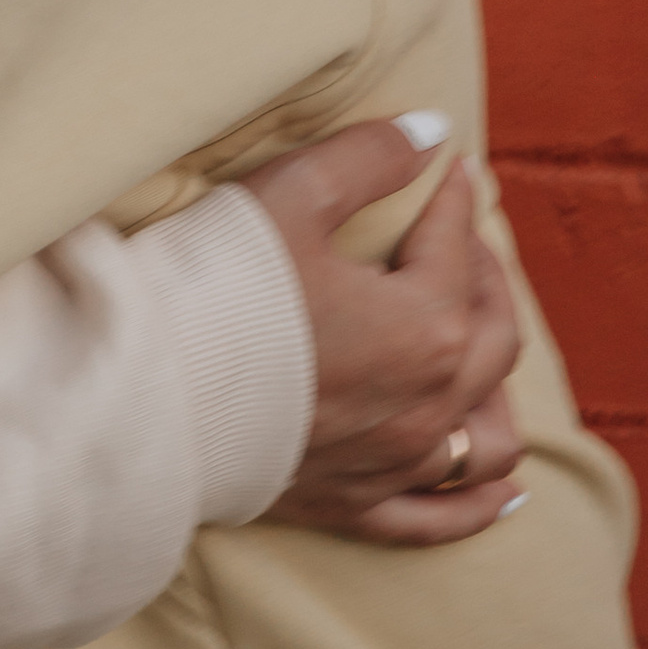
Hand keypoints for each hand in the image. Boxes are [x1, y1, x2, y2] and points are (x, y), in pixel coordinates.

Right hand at [244, 125, 524, 544]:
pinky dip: (481, 504)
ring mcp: (395, 462)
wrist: (141, 390)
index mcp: (425, 326)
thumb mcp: (291, 196)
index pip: (456, 248)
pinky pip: (441, 517)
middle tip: (460, 239)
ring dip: (498, 387)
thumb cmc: (215, 285)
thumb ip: (369, 158)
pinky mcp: (354, 504)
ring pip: (486, 436)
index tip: (446, 169)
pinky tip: (506, 493)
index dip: (452, 198)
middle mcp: (428, 403)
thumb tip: (431, 131)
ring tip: (480, 348)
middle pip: (494, 337)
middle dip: (486, 279)